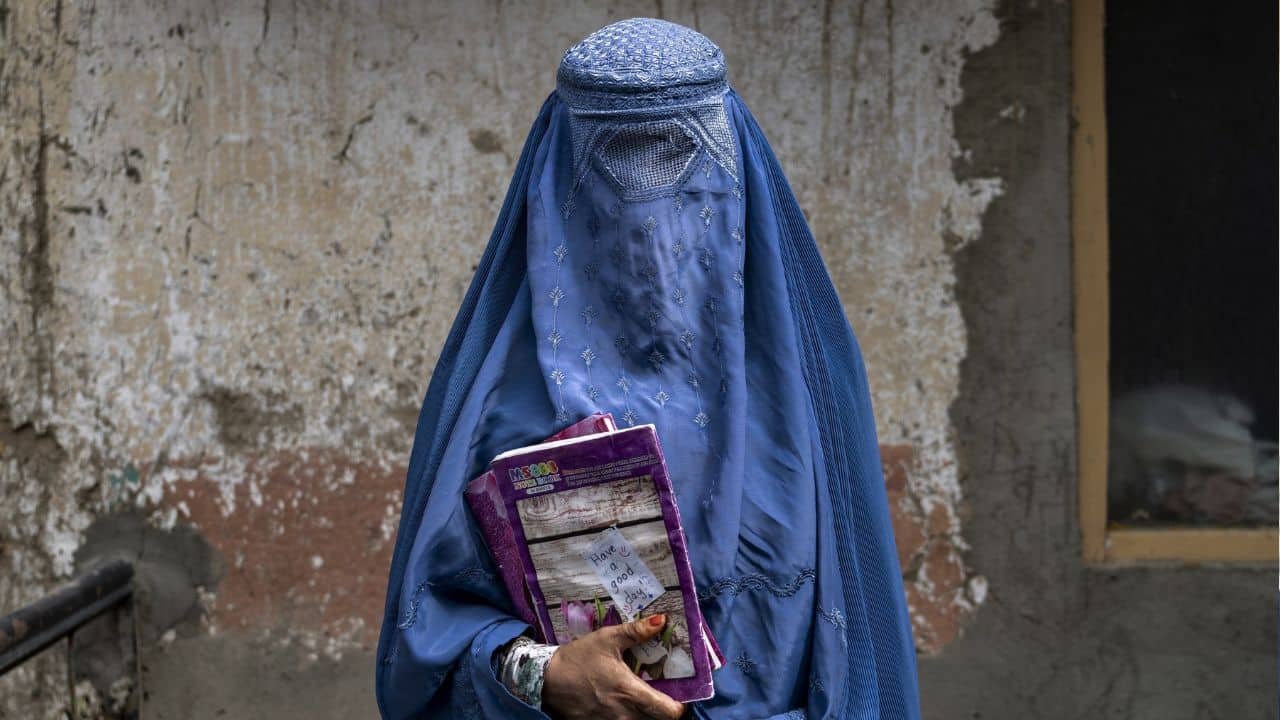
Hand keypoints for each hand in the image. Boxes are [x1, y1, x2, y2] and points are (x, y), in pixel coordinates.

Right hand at [542, 614, 685, 719]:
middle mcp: (624, 714)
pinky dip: (627, 717)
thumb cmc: (578, 658)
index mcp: (630, 692)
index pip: (669, 713)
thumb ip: (637, 631)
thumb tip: (662, 621)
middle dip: (663, 710)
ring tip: (639, 698)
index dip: (679, 707)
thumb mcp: (608, 639)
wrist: (545, 680)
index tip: (678, 695)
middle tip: (659, 694)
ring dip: (645, 714)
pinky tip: (620, 704)